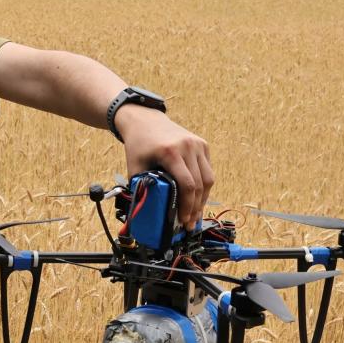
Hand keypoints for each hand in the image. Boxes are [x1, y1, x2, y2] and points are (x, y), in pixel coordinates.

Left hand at [115, 104, 213, 229]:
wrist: (145, 120)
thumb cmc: (139, 145)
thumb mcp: (135, 167)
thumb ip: (141, 187)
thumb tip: (146, 212)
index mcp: (170, 152)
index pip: (186, 184)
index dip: (187, 206)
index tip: (183, 220)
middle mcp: (188, 146)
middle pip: (199, 184)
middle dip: (196, 207)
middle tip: (190, 223)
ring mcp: (197, 144)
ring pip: (208, 178)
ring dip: (203, 199)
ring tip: (195, 214)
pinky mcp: (202, 144)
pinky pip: (207, 169)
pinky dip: (204, 186)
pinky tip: (197, 198)